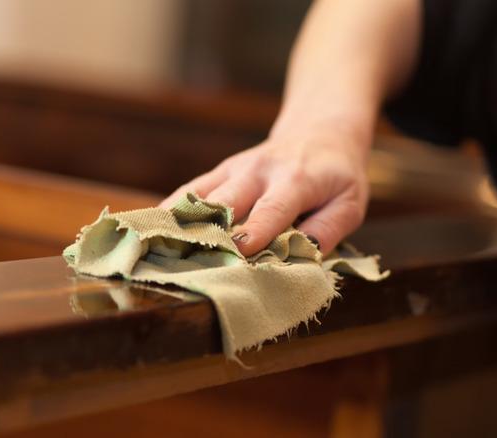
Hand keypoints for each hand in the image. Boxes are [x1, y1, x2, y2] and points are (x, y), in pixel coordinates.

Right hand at [160, 122, 369, 256]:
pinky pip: (189, 191)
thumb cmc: (337, 175)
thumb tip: (303, 256)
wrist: (319, 130)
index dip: (254, 232)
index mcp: (296, 179)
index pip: (271, 209)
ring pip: (200, 196)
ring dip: (179, 223)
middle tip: (186, 262)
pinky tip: (147, 230)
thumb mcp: (350, 202)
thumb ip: (329, 230)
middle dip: (206, 232)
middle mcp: (258, 171)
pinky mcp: (219, 172)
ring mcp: (234, 170)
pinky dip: (169, 211)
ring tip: (152, 249)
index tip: (236, 255)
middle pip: (225, 202)